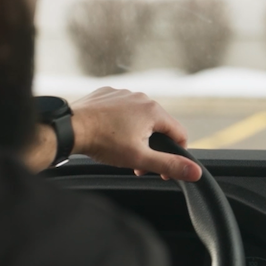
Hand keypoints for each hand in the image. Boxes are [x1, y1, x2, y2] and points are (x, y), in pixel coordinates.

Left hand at [70, 87, 201, 181]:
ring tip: (121, 150)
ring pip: (139, 117)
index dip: (175, 154)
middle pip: (158, 126)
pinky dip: (119, 122)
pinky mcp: (107, 94)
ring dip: (136, 135)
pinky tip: (108, 134)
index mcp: (154, 111)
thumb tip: (195, 172)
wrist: (70, 128)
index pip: (179, 133)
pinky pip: (121, 109)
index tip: (162, 169)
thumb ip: (169, 165)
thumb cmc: (104, 142)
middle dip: (152, 147)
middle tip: (138, 164)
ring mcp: (123, 93)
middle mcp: (142, 97)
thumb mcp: (140, 158)